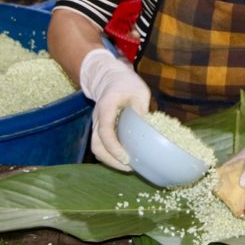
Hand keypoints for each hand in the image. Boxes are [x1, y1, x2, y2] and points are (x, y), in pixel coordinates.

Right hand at [78, 48, 150, 170]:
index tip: (126, 157)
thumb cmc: (126, 83)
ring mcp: (96, 124)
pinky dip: (110, 155)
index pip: (105, 131)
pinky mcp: (99, 128)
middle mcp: (97, 117)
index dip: (114, 147)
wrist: (109, 77)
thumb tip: (147, 128)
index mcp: (107, 106)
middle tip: (129, 167)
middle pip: (97, 144)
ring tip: (128, 167)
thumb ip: (141, 108)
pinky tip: (124, 158)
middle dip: (111, 160)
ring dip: (110, 160)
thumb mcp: (139, 91)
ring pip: (96, 147)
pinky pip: (100, 145)